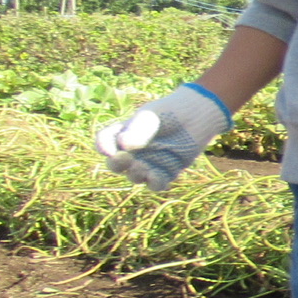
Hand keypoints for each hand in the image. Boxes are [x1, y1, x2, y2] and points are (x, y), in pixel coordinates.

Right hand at [94, 84, 231, 190]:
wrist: (195, 116)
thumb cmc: (169, 112)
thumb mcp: (150, 117)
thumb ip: (137, 130)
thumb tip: (124, 146)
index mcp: (122, 134)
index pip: (105, 142)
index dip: (103, 148)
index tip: (109, 150)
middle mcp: (132, 152)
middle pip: (116, 165)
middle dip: (118, 165)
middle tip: (126, 158)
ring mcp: (148, 163)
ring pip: (135, 176)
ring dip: (137, 174)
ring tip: (143, 166)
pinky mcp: (166, 171)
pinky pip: (156, 184)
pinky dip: (155, 183)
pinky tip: (157, 176)